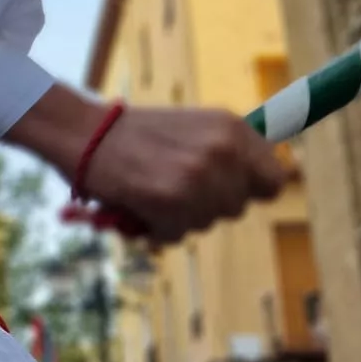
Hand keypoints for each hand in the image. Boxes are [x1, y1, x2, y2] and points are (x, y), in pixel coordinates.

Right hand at [73, 105, 286, 242]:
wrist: (87, 133)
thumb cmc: (138, 134)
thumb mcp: (197, 128)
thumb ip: (230, 152)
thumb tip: (268, 183)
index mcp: (234, 129)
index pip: (274, 180)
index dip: (251, 190)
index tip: (229, 189)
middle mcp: (223, 151)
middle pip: (238, 206)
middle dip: (210, 205)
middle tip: (176, 186)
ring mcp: (199, 177)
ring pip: (208, 222)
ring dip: (182, 216)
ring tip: (155, 191)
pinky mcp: (172, 200)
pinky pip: (178, 233)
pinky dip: (158, 227)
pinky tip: (142, 204)